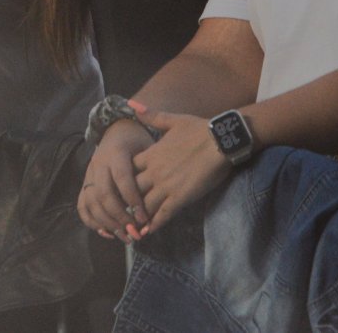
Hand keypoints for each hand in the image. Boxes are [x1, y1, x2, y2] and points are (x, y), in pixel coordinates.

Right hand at [77, 116, 153, 241]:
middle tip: (134, 232)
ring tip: (125, 237)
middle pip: (103, 194)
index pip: (122, 179)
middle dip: (119, 217)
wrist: (116, 129)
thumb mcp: (146, 146)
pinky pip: (82, 205)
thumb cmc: (137, 141)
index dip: (132, 200)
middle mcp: (99, 164)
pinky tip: (107, 232)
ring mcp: (89, 174)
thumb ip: (149, 168)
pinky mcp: (85, 183)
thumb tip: (159, 196)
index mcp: (116, 153)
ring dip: (107, 224)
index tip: (144, 218)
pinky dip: (92, 222)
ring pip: (91, 202)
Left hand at [130, 109, 229, 236]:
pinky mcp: (180, 198)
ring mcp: (166, 186)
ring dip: (136, 216)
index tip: (117, 188)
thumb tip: (132, 104)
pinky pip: (163, 215)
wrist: (220, 140)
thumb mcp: (173, 120)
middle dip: (125, 202)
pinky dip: (153, 225)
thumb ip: (151, 115)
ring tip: (129, 227)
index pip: (127, 170)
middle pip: (131, 191)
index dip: (122, 180)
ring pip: (144, 206)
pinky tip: (146, 233)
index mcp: (152, 154)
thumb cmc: (199, 129)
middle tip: (119, 213)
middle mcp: (155, 172)